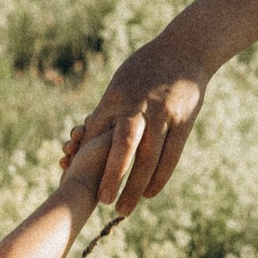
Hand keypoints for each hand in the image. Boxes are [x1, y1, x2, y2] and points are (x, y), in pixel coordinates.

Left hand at [65, 32, 211, 215]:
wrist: (185, 49)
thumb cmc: (145, 69)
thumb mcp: (120, 84)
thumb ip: (106, 112)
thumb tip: (84, 139)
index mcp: (117, 96)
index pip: (98, 130)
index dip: (86, 156)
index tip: (73, 178)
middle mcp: (140, 105)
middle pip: (125, 145)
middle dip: (113, 174)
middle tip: (102, 202)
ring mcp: (164, 113)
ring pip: (150, 155)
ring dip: (137, 185)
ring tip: (124, 208)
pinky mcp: (184, 121)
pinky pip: (171, 155)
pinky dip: (160, 177)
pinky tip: (149, 194)